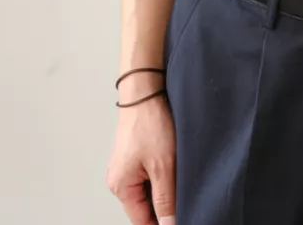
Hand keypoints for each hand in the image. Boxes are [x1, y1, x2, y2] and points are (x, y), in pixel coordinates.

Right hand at [106, 94, 176, 224]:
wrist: (144, 90)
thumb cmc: (149, 123)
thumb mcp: (163, 167)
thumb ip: (166, 200)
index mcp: (121, 187)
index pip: (143, 221)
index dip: (162, 224)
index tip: (181, 218)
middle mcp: (119, 179)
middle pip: (144, 207)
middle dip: (164, 206)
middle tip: (184, 196)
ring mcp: (125, 166)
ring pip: (148, 190)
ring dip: (164, 189)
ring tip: (178, 177)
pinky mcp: (134, 154)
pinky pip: (148, 175)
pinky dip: (161, 175)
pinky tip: (174, 166)